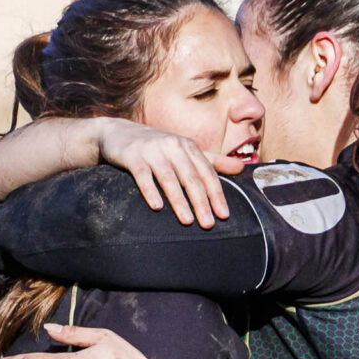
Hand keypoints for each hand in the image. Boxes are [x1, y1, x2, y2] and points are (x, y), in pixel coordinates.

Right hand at [93, 118, 231, 226]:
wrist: (116, 133)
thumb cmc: (156, 146)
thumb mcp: (185, 150)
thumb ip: (212, 161)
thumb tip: (242, 168)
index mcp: (188, 146)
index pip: (207, 173)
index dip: (216, 194)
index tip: (223, 215)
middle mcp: (172, 145)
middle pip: (191, 177)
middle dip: (201, 202)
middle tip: (208, 224)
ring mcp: (152, 150)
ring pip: (169, 178)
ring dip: (179, 200)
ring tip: (187, 221)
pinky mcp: (132, 156)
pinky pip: (142, 175)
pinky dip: (149, 191)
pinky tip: (156, 207)